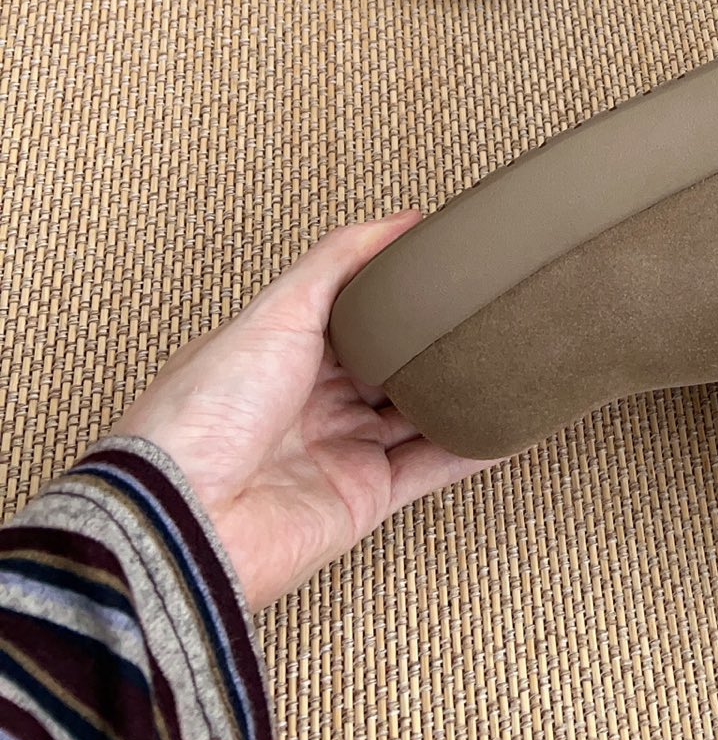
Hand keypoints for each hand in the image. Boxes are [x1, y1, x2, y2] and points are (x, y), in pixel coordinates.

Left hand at [113, 215, 492, 607]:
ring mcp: (340, 450)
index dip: (396, 289)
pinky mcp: (365, 500)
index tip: (447, 261)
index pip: (353, 311)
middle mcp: (312, 401)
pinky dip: (470, 448)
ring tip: (509, 355)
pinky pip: (430, 468)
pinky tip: (506, 423)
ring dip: (458, 391)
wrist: (187, 520)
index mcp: (281, 351)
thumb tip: (401, 219)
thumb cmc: (208, 412)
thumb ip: (339, 261)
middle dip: (432, 340)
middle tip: (488, 305)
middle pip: (390, 363)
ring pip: (417, 413)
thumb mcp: (274, 310)